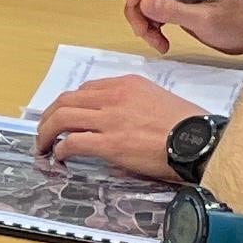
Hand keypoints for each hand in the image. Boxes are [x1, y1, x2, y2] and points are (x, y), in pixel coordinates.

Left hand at [32, 72, 210, 177]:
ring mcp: (110, 119)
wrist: (199, 140)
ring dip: (46, 132)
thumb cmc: (187, 124)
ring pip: (62, 118)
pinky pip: (72, 143)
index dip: (70, 104)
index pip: (87, 89)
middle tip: (44, 130)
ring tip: (43, 145)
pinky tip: (59, 157)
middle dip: (49, 116)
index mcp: (127, 84)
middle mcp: (114, 97)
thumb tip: (120, 119)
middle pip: (67, 100)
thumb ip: (134, 103)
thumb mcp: (159, 99)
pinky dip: (60, 150)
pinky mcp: (110, 144)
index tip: (65, 115)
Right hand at [124, 0, 242, 59]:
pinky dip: (151, 29)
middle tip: (143, 32)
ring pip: (144, 1)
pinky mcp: (176, 5)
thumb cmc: (237, 22)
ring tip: (157, 42)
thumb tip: (143, 3)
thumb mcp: (205, 19)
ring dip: (144, 23)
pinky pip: (153, 13)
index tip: (134, 5)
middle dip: (137, 9)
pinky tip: (162, 42)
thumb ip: (173, 10)